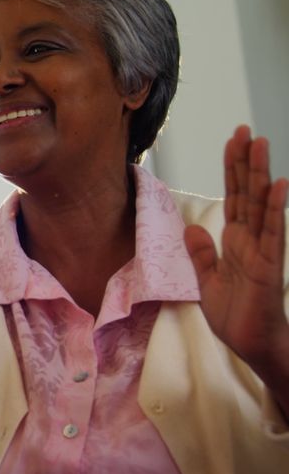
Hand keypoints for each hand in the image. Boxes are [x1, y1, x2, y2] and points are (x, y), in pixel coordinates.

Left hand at [184, 125, 288, 382]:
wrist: (253, 345)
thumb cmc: (236, 316)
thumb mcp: (208, 281)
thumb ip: (202, 254)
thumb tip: (194, 227)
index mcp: (235, 241)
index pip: (233, 197)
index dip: (232, 170)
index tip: (232, 141)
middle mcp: (251, 240)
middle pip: (247, 192)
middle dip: (244, 161)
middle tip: (244, 128)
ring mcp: (262, 250)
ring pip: (261, 204)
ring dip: (261, 174)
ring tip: (261, 143)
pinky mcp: (269, 266)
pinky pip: (273, 232)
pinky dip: (275, 208)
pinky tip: (279, 185)